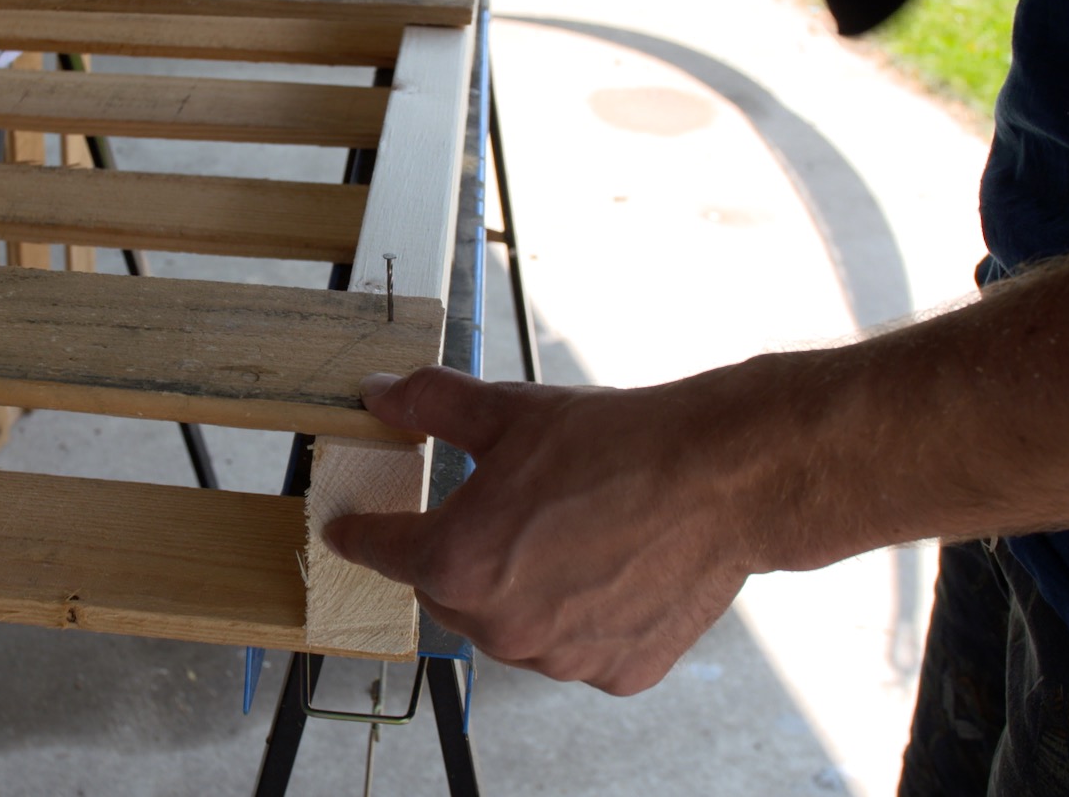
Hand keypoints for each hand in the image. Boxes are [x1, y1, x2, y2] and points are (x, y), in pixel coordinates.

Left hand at [323, 365, 779, 694]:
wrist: (720, 477)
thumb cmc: (617, 445)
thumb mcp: (507, 412)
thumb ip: (429, 406)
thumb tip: (378, 395)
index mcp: (457, 561)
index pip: (382, 550)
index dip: (363, 532)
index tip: (348, 530)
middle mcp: (501, 625)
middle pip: (447, 592)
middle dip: (457, 556)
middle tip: (494, 515)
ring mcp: (559, 658)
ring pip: (511, 626)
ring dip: (519, 591)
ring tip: (564, 536)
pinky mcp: (614, 672)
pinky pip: (573, 648)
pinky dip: (579, 617)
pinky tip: (607, 569)